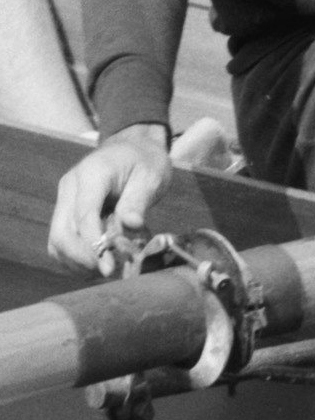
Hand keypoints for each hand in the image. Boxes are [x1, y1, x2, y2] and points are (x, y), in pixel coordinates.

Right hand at [47, 124, 171, 275]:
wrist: (133, 147)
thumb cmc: (145, 160)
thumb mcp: (152, 174)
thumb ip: (139, 200)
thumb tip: (131, 225)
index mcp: (92, 173)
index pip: (84, 215)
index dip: (93, 245)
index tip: (109, 267)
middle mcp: (70, 186)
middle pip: (62, 232)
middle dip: (82, 258)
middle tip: (108, 272)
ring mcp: (64, 198)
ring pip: (57, 241)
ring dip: (77, 261)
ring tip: (106, 269)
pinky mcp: (65, 211)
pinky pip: (61, 241)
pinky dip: (75, 257)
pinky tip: (98, 262)